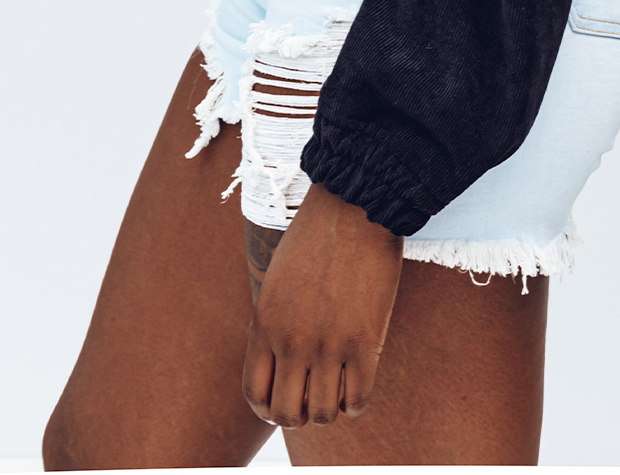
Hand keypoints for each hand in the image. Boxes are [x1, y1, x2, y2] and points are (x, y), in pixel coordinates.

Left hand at [242, 181, 403, 428]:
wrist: (354, 204)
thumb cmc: (318, 235)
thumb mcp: (278, 279)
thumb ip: (275, 322)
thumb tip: (284, 364)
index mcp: (264, 322)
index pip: (254, 394)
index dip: (269, 410)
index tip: (284, 403)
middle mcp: (291, 339)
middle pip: (286, 413)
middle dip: (299, 415)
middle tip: (312, 398)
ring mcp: (328, 343)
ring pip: (322, 413)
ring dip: (329, 410)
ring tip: (336, 392)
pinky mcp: (364, 340)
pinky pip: (357, 399)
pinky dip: (355, 404)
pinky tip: (356, 388)